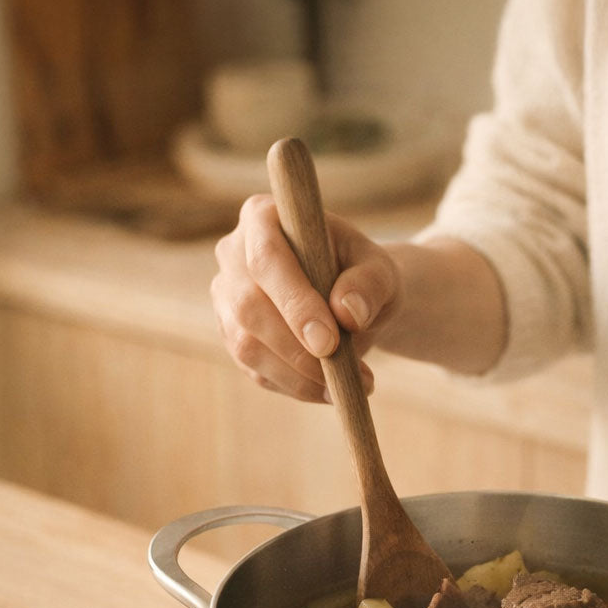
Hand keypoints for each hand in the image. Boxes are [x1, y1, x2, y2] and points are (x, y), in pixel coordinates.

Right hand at [211, 194, 400, 401]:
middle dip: (296, 348)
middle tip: (345, 374)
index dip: (295, 303)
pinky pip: (256, 371)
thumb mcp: (380, 271)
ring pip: (247, 345)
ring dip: (299, 375)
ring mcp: (226, 298)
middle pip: (249, 307)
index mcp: (262, 217)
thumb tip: (348, 312)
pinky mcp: (233, 336)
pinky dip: (296, 387)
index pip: (267, 260)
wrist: (351, 298)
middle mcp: (232, 254)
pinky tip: (330, 390)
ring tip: (349, 385)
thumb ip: (370, 284)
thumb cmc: (363, 274)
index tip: (328, 341)